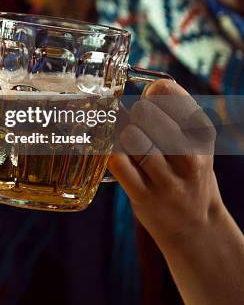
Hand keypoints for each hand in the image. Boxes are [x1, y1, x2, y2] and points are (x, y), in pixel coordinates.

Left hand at [109, 80, 220, 247]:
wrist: (195, 225)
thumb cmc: (186, 171)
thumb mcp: (194, 141)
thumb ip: (173, 112)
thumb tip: (148, 85)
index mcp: (202, 136)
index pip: (171, 95)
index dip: (154, 92)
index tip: (151, 98)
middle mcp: (189, 157)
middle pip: (146, 113)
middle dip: (134, 114)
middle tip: (136, 123)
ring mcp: (167, 180)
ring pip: (131, 137)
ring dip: (121, 133)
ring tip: (126, 138)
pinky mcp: (144, 196)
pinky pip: (118, 162)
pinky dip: (109, 151)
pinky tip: (113, 151)